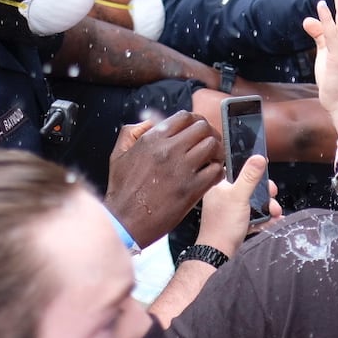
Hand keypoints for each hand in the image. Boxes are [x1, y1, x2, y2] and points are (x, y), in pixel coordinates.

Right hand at [105, 110, 223, 246]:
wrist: (125, 221)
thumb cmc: (122, 190)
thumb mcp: (119, 154)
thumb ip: (132, 132)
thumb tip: (150, 122)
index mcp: (152, 139)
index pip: (185, 117)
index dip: (195, 120)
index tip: (197, 129)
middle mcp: (169, 150)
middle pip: (203, 128)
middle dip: (209, 133)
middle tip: (208, 143)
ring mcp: (182, 169)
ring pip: (213, 146)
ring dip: (216, 151)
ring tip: (212, 159)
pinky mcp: (192, 189)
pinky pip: (216, 171)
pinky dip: (218, 171)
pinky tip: (211, 176)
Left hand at [196, 155, 280, 256]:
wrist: (218, 255)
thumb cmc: (223, 226)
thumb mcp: (239, 196)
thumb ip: (249, 176)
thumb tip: (257, 157)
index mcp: (219, 187)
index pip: (237, 171)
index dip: (252, 171)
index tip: (265, 173)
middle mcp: (223, 198)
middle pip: (249, 188)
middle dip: (266, 193)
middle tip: (272, 196)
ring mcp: (230, 212)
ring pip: (254, 203)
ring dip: (268, 207)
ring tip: (275, 213)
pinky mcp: (236, 225)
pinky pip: (254, 218)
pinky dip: (265, 220)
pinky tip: (274, 222)